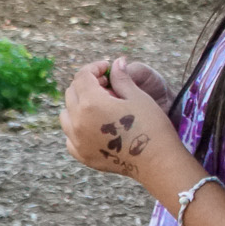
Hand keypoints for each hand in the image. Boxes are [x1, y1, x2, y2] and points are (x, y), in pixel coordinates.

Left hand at [61, 58, 177, 180]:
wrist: (157, 162)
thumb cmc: (151, 127)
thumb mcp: (138, 97)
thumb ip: (121, 78)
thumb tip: (116, 62)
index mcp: (92, 103)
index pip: (82, 76)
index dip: (95, 67)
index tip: (107, 68)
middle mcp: (78, 121)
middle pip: (72, 93)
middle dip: (87, 83)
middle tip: (107, 85)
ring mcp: (77, 140)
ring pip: (66, 114)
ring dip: (79, 104)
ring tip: (100, 105)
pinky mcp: (81, 155)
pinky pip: (69, 136)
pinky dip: (77, 126)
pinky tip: (94, 126)